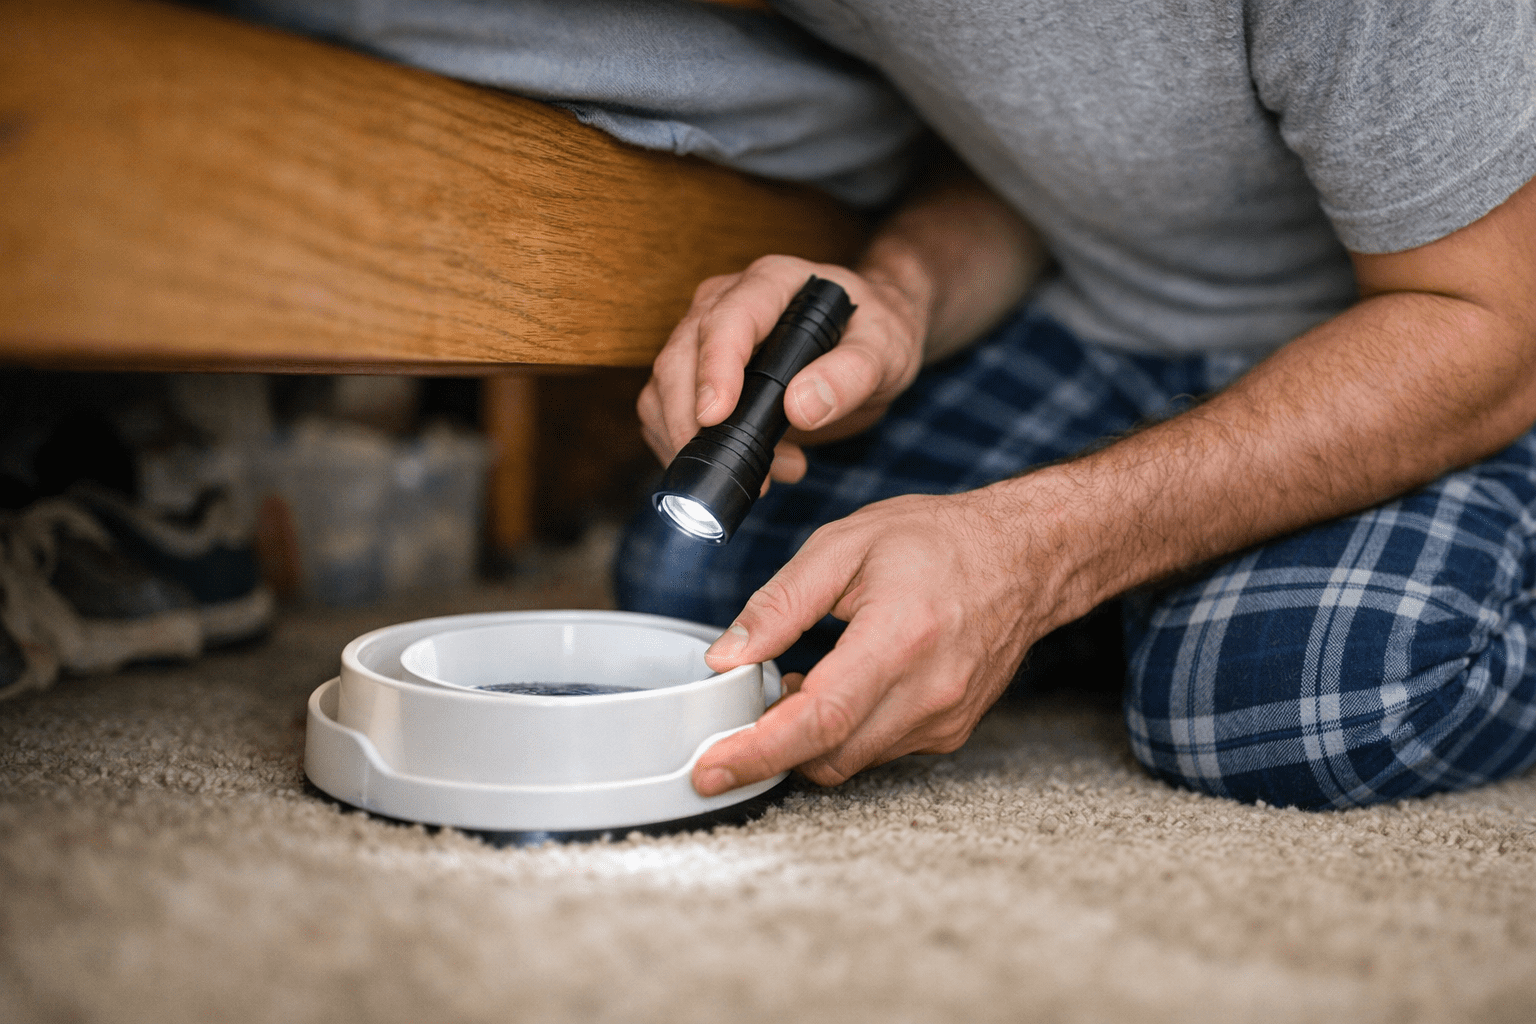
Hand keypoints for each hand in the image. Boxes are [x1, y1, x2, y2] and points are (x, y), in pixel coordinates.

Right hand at [637, 254, 929, 486]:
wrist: (867, 342)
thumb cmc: (876, 335)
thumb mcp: (885, 351)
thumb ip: (851, 375)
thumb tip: (800, 406)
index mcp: (771, 283)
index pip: (725, 321)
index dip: (714, 369)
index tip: (715, 417)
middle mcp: (724, 302)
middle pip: (678, 359)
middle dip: (695, 423)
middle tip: (748, 472)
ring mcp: (703, 336)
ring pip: (662, 390)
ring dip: (695, 443)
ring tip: (769, 473)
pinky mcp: (694, 372)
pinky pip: (665, 412)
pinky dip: (690, 449)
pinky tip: (748, 469)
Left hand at [690, 483, 1074, 793]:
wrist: (1025, 556)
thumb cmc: (938, 540)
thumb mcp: (845, 545)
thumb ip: (780, 604)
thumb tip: (725, 656)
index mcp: (898, 640)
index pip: (817, 720)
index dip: (756, 752)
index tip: (709, 769)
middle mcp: (928, 692)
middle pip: (828, 756)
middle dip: (768, 752)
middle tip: (733, 720)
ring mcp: (944, 719)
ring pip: (850, 761)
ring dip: (806, 739)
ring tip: (793, 683)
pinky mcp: (950, 731)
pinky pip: (877, 751)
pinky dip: (843, 734)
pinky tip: (837, 689)